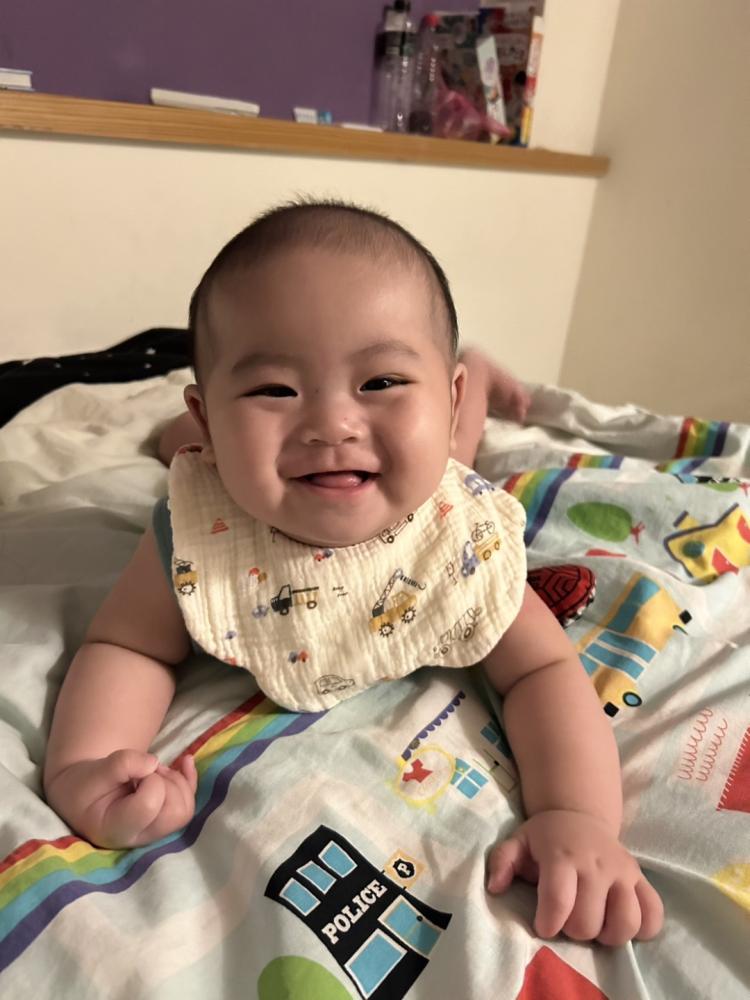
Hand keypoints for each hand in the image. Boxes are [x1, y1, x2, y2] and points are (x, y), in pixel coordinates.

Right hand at [45, 750, 197, 848]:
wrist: (82, 795)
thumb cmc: (85, 785)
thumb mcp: (95, 771)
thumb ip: (122, 764)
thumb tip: (154, 763)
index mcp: (116, 829)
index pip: (150, 804)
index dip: (149, 779)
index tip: (131, 775)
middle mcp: (139, 837)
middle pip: (176, 812)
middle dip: (167, 782)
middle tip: (144, 772)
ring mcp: (154, 832)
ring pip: (186, 809)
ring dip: (176, 780)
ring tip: (151, 772)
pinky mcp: (164, 822)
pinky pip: (190, 804)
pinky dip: (190, 779)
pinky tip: (185, 761)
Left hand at [487, 810, 662, 945]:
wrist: (580, 814)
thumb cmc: (546, 836)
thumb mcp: (518, 841)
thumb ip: (501, 862)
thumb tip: (495, 888)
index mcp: (562, 855)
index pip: (559, 901)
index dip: (548, 923)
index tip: (542, 925)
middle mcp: (596, 863)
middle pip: (588, 922)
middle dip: (573, 930)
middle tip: (566, 918)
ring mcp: (623, 871)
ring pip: (626, 923)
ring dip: (607, 934)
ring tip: (594, 924)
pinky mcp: (641, 878)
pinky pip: (654, 914)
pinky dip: (642, 929)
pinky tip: (620, 922)